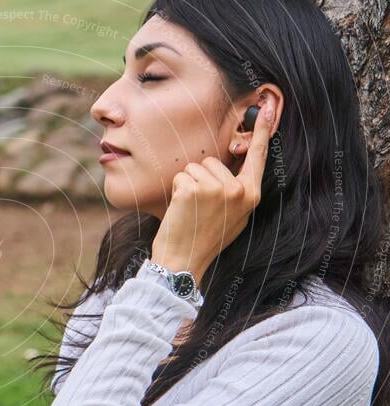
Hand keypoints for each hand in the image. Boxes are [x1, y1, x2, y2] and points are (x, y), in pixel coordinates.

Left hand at [151, 101, 275, 282]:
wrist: (184, 261)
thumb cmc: (205, 239)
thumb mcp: (233, 215)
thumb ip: (236, 192)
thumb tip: (232, 170)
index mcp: (251, 195)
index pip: (257, 158)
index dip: (261, 131)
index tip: (267, 106)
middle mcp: (238, 190)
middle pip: (213, 162)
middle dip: (200, 180)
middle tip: (199, 209)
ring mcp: (217, 189)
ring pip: (194, 168)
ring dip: (187, 185)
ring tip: (191, 211)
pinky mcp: (195, 190)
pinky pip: (180, 176)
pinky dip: (176, 190)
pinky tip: (181, 210)